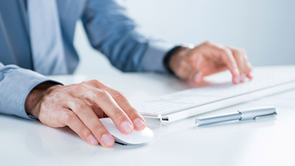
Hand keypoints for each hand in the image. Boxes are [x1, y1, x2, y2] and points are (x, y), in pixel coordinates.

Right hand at [25, 80, 145, 146]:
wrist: (47, 98)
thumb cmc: (77, 101)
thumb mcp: (95, 102)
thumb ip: (109, 112)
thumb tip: (128, 126)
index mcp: (98, 87)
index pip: (118, 96)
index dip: (130, 110)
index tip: (139, 124)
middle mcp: (85, 89)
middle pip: (104, 99)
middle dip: (117, 115)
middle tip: (127, 129)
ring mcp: (71, 98)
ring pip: (86, 111)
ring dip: (99, 127)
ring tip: (108, 140)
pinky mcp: (59, 109)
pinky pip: (72, 120)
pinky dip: (83, 131)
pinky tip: (92, 139)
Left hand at [169, 41, 252, 83]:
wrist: (182, 60)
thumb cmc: (183, 62)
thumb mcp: (183, 68)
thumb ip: (190, 72)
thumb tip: (198, 77)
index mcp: (208, 47)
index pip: (224, 52)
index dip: (232, 62)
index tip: (235, 74)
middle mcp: (217, 49)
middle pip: (235, 52)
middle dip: (240, 66)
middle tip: (239, 80)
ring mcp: (222, 54)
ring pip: (239, 56)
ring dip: (244, 67)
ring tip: (244, 79)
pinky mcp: (224, 61)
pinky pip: (238, 62)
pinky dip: (243, 68)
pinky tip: (247, 76)